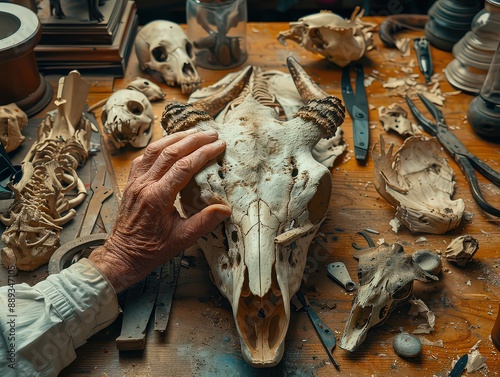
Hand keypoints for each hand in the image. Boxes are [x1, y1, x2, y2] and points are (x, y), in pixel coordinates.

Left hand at [89, 129, 230, 291]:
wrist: (122, 255)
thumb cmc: (151, 250)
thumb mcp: (182, 240)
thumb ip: (204, 222)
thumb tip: (226, 209)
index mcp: (157, 197)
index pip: (184, 166)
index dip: (203, 153)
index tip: (219, 146)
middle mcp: (144, 185)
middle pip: (170, 152)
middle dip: (193, 139)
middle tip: (212, 133)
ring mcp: (135, 181)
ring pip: (155, 149)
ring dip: (176, 138)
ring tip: (194, 132)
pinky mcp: (131, 182)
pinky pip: (145, 157)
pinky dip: (160, 147)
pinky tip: (171, 144)